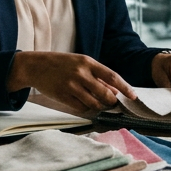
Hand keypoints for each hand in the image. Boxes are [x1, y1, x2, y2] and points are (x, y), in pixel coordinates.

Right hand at [6, 52, 135, 113]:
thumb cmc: (62, 64)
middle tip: (113, 102)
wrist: (36, 66)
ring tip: (97, 102)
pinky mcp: (63, 96)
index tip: (134, 96)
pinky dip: (86, 108)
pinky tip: (83, 102)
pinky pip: (81, 108)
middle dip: (112, 101)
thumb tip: (116, 91)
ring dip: (99, 106)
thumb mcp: (81, 63)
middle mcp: (81, 74)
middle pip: (105, 93)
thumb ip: (98, 76)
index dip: (125, 88)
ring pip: (94, 103)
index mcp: (88, 62)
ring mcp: (71, 86)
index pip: (112, 77)